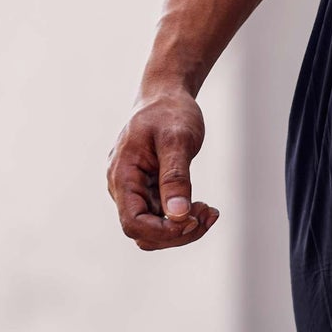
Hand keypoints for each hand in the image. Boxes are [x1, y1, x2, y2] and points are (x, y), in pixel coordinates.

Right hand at [107, 86, 219, 252]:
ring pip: (154, 231)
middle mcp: (122, 188)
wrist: (166, 97)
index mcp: (122, 174)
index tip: (192, 219)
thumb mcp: (177, 140)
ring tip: (210, 212)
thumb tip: (177, 214)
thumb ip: (176, 177)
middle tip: (208, 213)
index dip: (163, 231)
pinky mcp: (147, 193)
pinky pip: (163, 219)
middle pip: (144, 234)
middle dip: (178, 232)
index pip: (133, 223)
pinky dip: (184, 219)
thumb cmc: (170, 112)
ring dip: (183, 229)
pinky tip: (204, 208)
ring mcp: (133, 192)